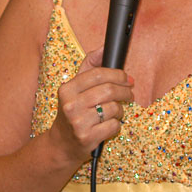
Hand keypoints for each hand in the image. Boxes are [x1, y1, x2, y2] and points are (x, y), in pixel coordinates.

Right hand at [48, 48, 133, 162]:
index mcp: (67, 89)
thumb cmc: (73, 111)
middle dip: (125, 91)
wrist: (62, 144)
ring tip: (116, 111)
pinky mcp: (88, 138)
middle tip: (129, 93)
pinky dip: (117, 124)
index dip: (118, 74)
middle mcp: (70, 105)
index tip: (127, 78)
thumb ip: (89, 66)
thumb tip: (103, 47)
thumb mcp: (75, 88)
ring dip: (120, 109)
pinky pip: (114, 125)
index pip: (99, 74)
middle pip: (109, 90)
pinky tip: (109, 124)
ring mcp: (79, 122)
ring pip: (114, 108)